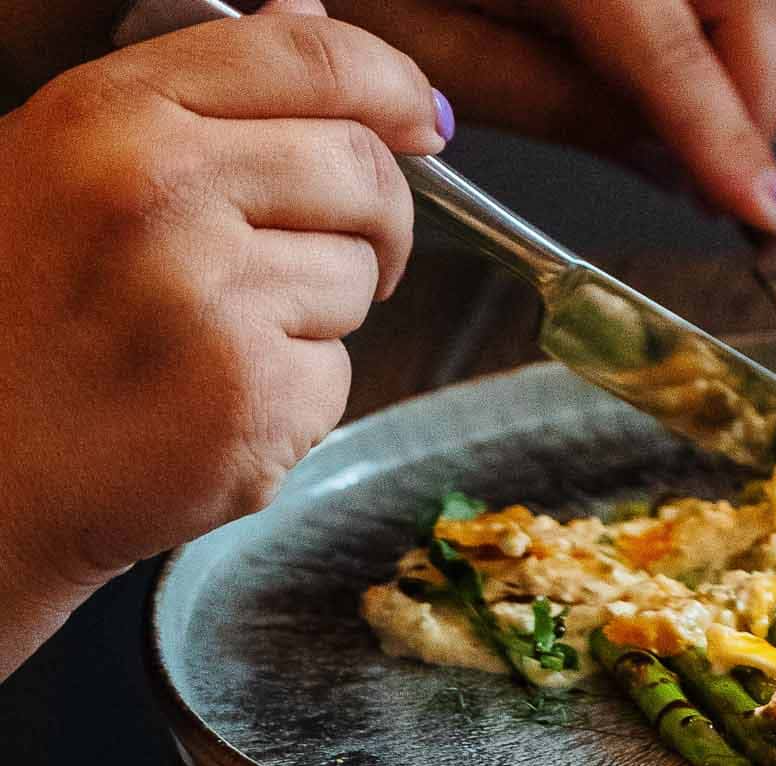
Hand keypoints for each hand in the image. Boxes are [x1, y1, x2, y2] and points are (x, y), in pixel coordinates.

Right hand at [0, 0, 442, 677]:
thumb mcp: (71, 160)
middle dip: (376, 216)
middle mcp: (163, 193)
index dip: (389, 83)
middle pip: (361, 169)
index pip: (306, 59)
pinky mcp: (252, 402)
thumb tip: (304, 15)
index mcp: (115, 114)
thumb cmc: (21, 317)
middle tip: (347, 252)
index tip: (420, 114)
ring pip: (356, 278)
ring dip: (321, 312)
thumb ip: (194, 91)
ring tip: (225, 339)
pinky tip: (219, 402)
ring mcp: (212, 301)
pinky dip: (297, 396)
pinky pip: (337, 376)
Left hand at [328, 0, 775, 233]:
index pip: (671, 57)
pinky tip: (660, 57)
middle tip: (727, 180)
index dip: (732, 145)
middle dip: (752, 96)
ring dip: (732, 53)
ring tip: (689, 123)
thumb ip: (553, 100)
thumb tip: (666, 163)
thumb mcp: (422, 40)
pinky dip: (700, 13)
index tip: (774, 219)